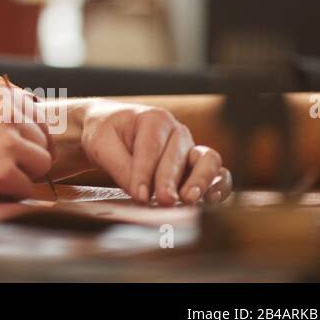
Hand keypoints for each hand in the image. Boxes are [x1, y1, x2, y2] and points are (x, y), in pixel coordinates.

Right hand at [0, 83, 55, 199]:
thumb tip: (24, 121)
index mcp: (1, 93)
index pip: (39, 117)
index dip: (30, 137)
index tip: (19, 148)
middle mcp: (9, 113)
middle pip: (43, 143)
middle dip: (26, 157)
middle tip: (1, 165)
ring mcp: (8, 143)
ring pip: (41, 165)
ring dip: (22, 174)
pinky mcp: (3, 173)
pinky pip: (25, 189)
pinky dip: (9, 193)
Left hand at [79, 100, 233, 205]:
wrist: (110, 131)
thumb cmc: (105, 134)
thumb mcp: (100, 145)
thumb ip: (120, 168)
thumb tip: (142, 195)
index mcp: (154, 119)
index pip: (151, 148)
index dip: (145, 173)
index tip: (139, 195)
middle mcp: (177, 132)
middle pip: (179, 155)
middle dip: (170, 179)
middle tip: (164, 200)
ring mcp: (190, 149)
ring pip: (207, 161)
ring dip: (200, 180)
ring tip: (189, 199)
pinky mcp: (197, 167)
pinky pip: (218, 174)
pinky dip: (219, 186)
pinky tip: (211, 200)